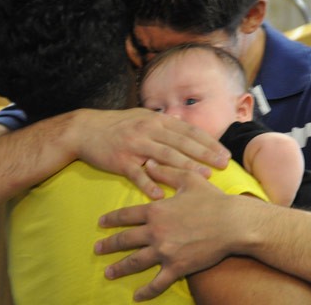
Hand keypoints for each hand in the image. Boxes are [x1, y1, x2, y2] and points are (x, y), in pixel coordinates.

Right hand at [75, 108, 230, 198]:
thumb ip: (163, 121)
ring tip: (203, 177)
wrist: (85, 130)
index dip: (208, 142)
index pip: (188, 131)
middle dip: (204, 154)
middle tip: (223, 165)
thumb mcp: (141, 116)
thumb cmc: (117, 124)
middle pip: (181, 143)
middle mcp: (148, 130)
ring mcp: (135, 145)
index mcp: (156, 121)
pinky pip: (137, 174)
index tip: (225, 153)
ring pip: (164, 157)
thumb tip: (184, 120)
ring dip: (185, 167)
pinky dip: (148, 184)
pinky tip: (160, 195)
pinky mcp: (120, 160)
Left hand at [94, 160, 240, 300]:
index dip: (111, 219)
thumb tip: (148, 162)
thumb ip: (165, 172)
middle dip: (108, 245)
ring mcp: (165, 252)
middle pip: (125, 240)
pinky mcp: (178, 267)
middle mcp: (156, 232)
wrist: (233, 223)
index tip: (101, 223)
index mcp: (156, 211)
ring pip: (135, 262)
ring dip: (119, 268)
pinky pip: (157, 283)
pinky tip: (137, 296)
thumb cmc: (212, 199)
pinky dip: (146, 291)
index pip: (126, 215)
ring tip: (108, 273)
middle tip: (97, 249)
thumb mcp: (187, 179)